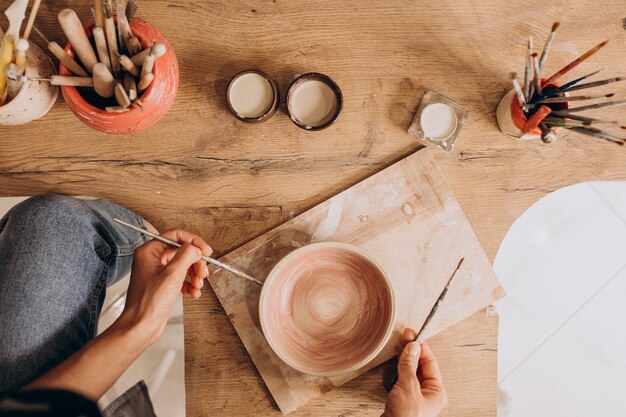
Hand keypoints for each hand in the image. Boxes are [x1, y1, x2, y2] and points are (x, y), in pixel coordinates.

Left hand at [114, 229, 212, 345]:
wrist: (141, 326)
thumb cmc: (149, 302)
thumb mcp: (172, 274)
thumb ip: (187, 255)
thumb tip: (196, 248)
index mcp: (149, 251)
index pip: (176, 236)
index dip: (194, 242)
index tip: (206, 251)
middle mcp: (152, 259)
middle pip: (182, 251)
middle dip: (196, 262)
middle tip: (203, 273)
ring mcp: (158, 272)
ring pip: (184, 265)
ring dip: (195, 274)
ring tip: (198, 285)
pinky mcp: (163, 285)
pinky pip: (182, 278)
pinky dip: (190, 285)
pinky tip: (194, 293)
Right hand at [382, 328, 446, 416]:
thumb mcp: (408, 387)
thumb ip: (409, 365)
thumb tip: (412, 347)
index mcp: (436, 391)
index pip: (430, 363)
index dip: (420, 347)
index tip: (412, 334)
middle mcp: (428, 394)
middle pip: (421, 366)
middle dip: (412, 351)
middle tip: (404, 336)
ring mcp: (416, 397)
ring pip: (411, 372)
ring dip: (405, 359)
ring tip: (399, 345)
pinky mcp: (404, 400)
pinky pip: (403, 380)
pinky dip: (399, 370)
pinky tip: (394, 362)